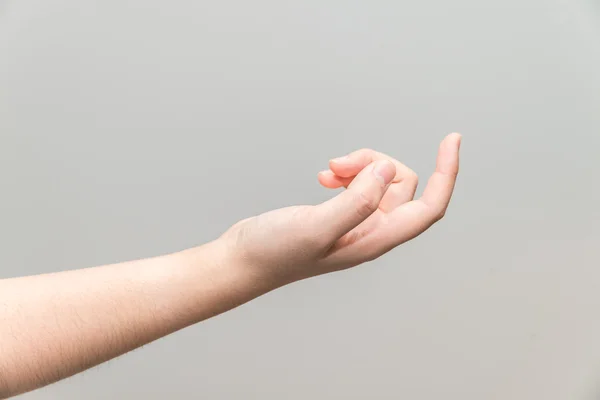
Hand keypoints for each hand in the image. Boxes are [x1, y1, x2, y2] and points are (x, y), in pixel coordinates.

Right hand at [218, 133, 460, 286]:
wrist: (243, 261)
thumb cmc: (275, 252)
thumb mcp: (316, 227)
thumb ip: (356, 202)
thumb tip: (387, 171)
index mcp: (375, 240)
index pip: (429, 207)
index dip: (446, 174)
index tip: (451, 140)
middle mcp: (372, 232)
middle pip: (401, 185)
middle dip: (376, 163)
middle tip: (338, 164)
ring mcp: (356, 223)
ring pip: (379, 181)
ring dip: (359, 165)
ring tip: (329, 170)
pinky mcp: (340, 215)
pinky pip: (359, 184)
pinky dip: (346, 173)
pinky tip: (325, 176)